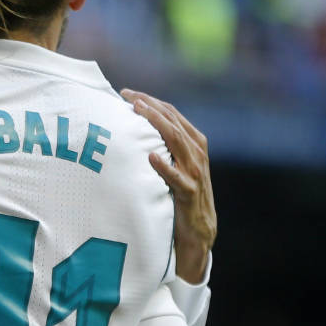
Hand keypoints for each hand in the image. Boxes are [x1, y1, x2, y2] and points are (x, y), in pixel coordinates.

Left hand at [121, 89, 215, 284]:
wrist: (198, 232)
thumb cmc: (180, 196)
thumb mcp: (174, 166)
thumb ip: (162, 147)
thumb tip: (132, 127)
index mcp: (194, 144)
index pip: (172, 115)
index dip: (151, 101)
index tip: (127, 93)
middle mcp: (197, 155)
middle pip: (174, 123)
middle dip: (151, 106)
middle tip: (127, 96)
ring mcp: (195, 173)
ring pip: (178, 142)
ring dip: (158, 125)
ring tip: (139, 112)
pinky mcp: (189, 194)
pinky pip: (177, 178)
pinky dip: (165, 167)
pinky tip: (151, 157)